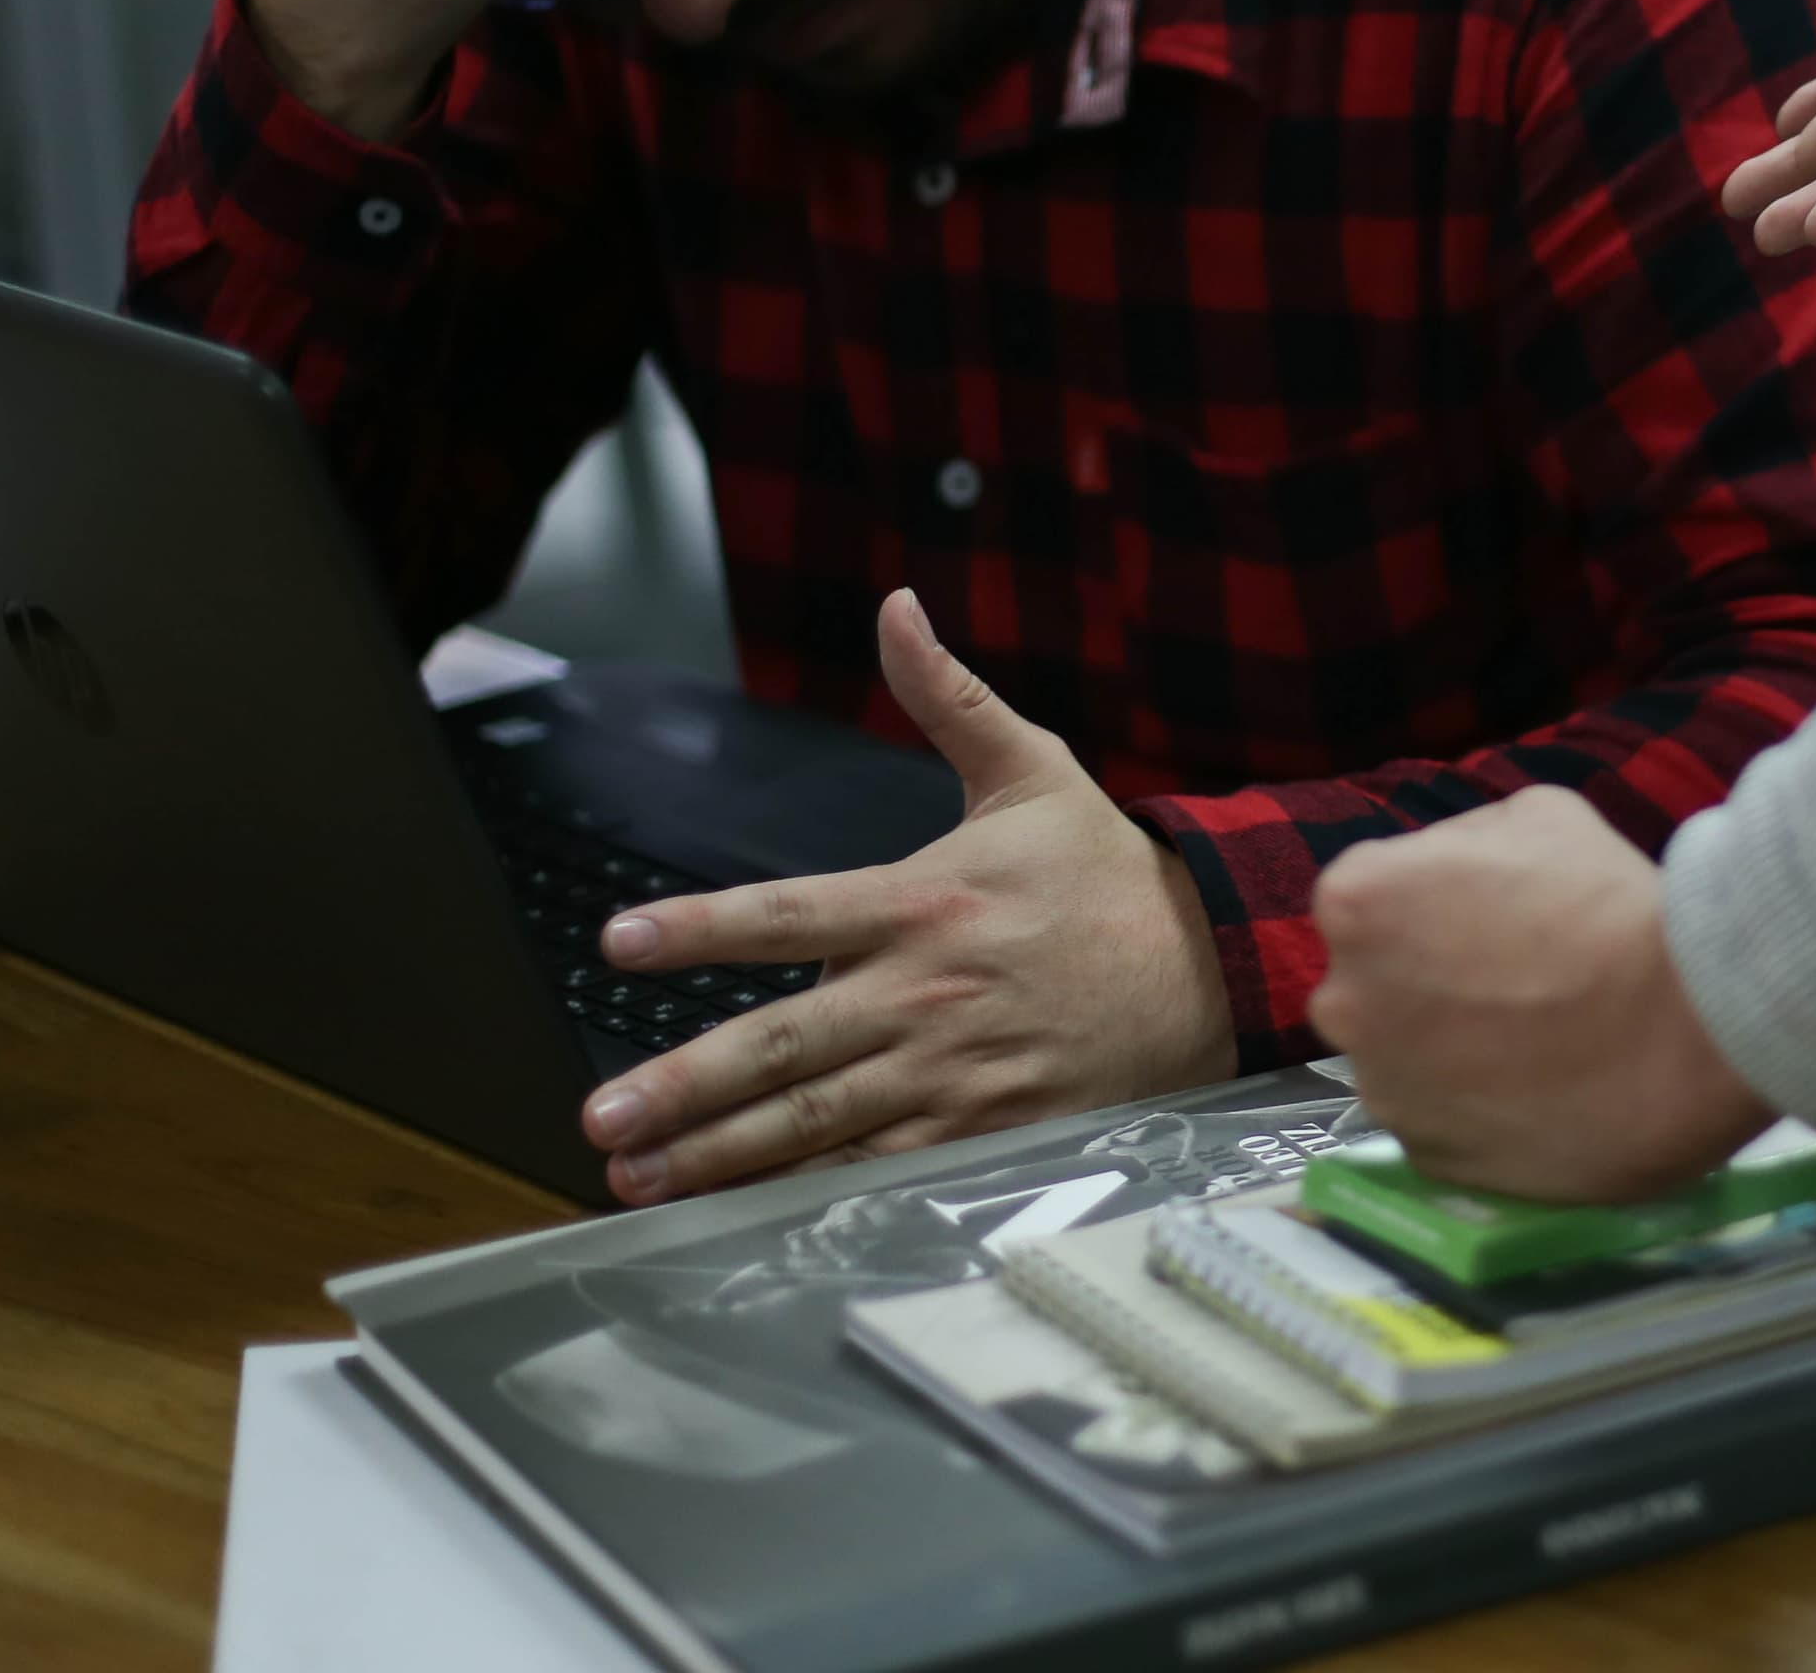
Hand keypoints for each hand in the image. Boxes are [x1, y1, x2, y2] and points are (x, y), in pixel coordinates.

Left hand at [579, 590, 1235, 1204]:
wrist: (1211, 968)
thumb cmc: (1105, 872)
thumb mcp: (1033, 770)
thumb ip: (948, 697)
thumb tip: (897, 608)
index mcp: (924, 901)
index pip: (790, 912)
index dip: (701, 928)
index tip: (620, 943)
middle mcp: (926, 992)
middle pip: (786, 1043)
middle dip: (685, 1084)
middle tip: (604, 1116)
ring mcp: (951, 1071)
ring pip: (818, 1119)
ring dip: (721, 1152)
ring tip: (639, 1173)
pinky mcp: (981, 1130)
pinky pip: (878, 1166)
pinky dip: (806, 1190)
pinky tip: (740, 1208)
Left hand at [1310, 787, 1772, 1201]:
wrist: (1687, 1027)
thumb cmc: (1610, 904)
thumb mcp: (1538, 816)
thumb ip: (1467, 842)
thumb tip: (1454, 873)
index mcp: (1356, 904)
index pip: (1371, 896)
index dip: (1435, 901)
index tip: (1494, 917)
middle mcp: (1344, 1003)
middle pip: (1374, 985)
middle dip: (1425, 982)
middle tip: (1515, 983)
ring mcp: (1384, 1091)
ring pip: (1403, 1061)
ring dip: (1448, 1052)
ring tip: (1536, 1047)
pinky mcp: (1428, 1158)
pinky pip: (1440, 1124)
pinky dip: (1477, 1113)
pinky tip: (1541, 1094)